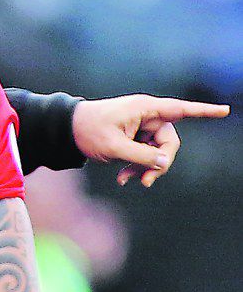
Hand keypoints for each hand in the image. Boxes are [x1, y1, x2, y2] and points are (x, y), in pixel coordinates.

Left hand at [72, 95, 229, 186]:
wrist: (66, 131)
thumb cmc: (88, 131)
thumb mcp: (114, 147)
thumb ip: (141, 156)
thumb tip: (165, 162)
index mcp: (143, 109)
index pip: (179, 110)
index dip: (203, 111)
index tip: (225, 110)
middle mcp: (146, 116)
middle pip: (169, 142)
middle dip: (160, 163)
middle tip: (146, 182)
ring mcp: (140, 128)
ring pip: (157, 152)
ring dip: (144, 168)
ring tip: (126, 180)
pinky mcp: (134, 138)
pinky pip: (144, 155)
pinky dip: (136, 167)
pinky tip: (123, 179)